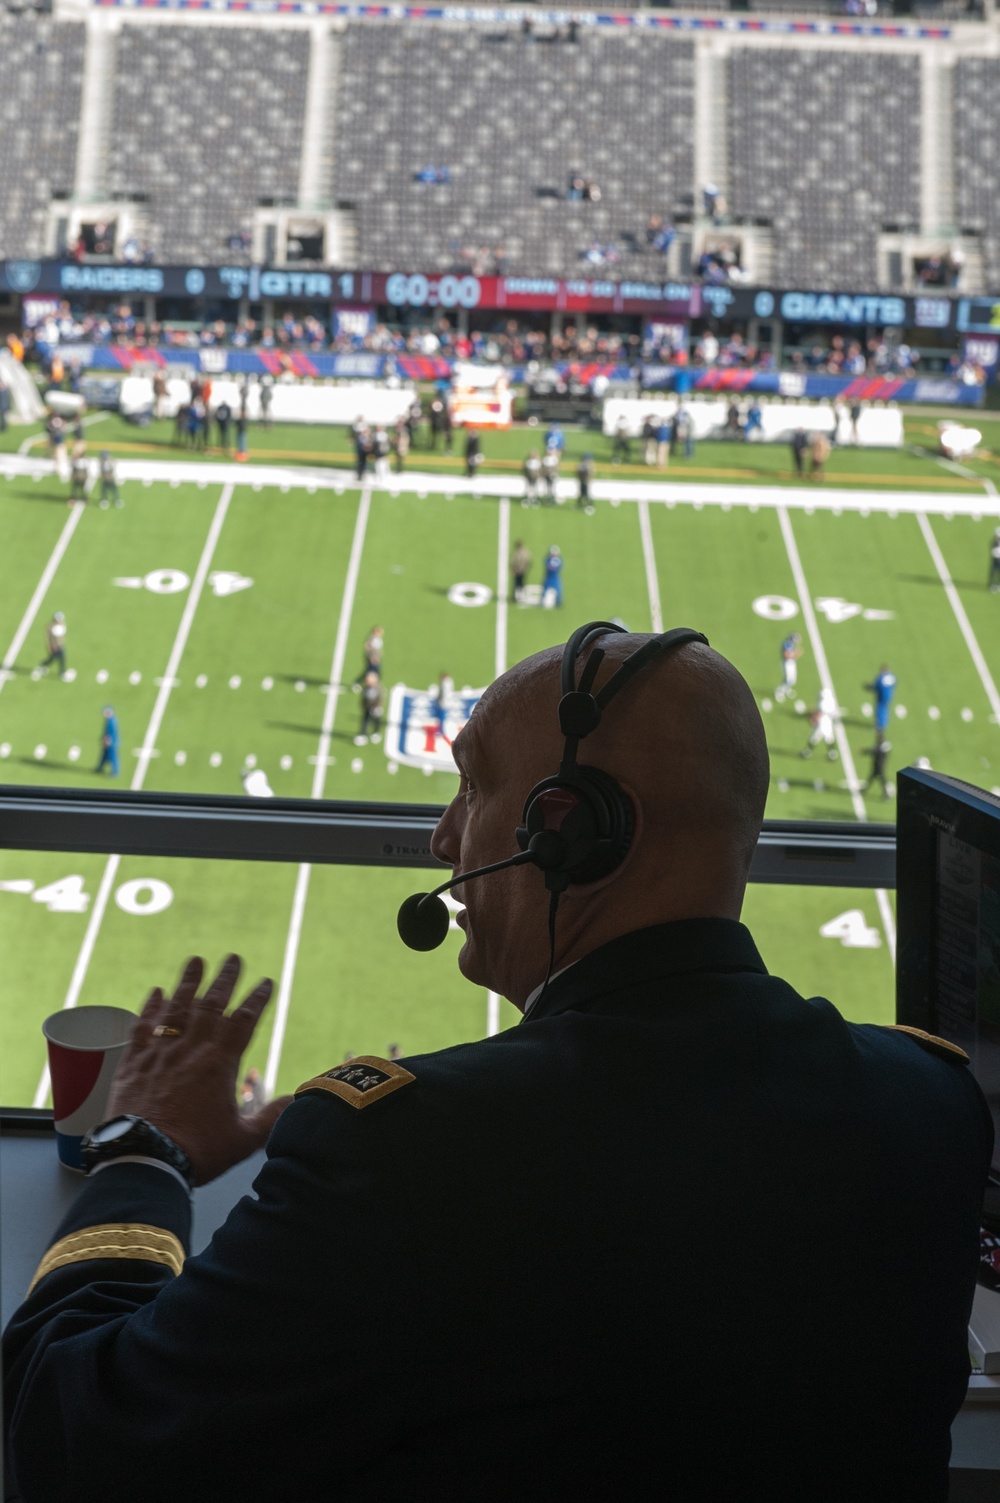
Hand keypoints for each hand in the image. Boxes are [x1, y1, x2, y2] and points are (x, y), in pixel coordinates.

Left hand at [107, 954, 291, 1185]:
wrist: (143, 1160)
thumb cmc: (196, 1151)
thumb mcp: (243, 1139)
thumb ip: (270, 1117)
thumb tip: (295, 1099)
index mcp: (219, 1063)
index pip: (243, 1021)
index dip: (257, 999)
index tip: (266, 983)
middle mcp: (190, 1049)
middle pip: (210, 1004)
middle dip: (225, 979)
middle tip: (233, 958)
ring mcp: (159, 1053)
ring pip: (176, 1008)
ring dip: (188, 982)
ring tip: (196, 961)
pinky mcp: (134, 1064)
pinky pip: (143, 1027)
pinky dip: (150, 1008)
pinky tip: (156, 993)